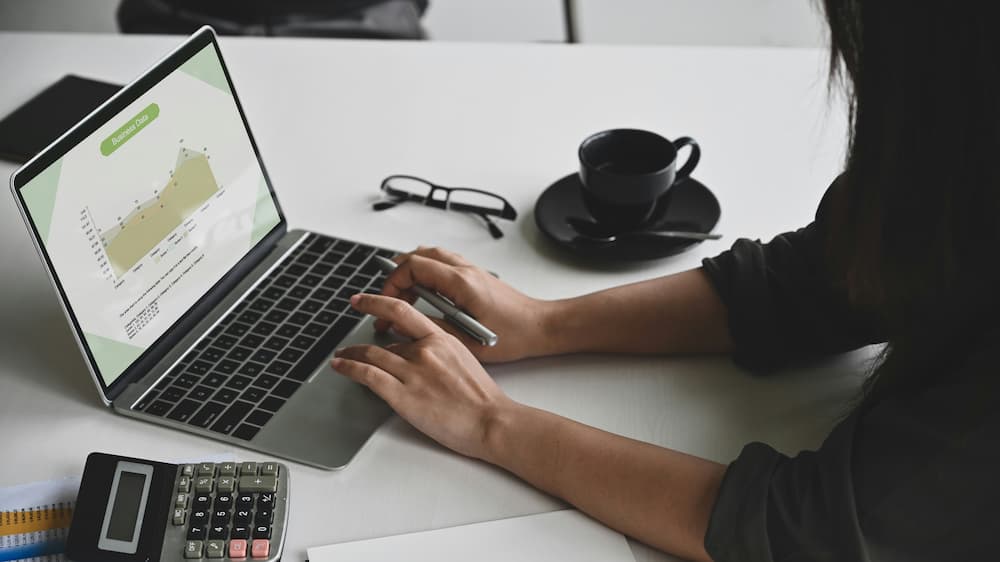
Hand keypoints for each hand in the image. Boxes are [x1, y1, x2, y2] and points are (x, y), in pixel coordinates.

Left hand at [332, 293, 516, 459]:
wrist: (490, 421)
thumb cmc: (482, 398)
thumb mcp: (464, 360)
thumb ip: (439, 350)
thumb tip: (418, 350)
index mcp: (442, 339)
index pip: (402, 311)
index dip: (376, 303)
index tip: (363, 301)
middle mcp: (425, 351)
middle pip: (383, 339)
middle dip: (359, 340)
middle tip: (347, 342)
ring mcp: (413, 372)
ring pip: (371, 355)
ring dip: (350, 355)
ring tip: (341, 357)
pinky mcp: (403, 395)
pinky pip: (368, 375)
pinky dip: (349, 368)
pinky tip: (341, 367)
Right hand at [376, 247, 555, 362]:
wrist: (541, 327)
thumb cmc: (514, 335)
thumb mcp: (467, 342)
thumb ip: (434, 330)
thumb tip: (407, 326)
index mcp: (461, 284)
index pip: (413, 267)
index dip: (392, 282)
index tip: (385, 302)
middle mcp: (466, 271)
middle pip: (419, 256)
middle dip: (397, 276)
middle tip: (388, 298)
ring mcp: (472, 270)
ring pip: (431, 255)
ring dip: (411, 270)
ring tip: (401, 295)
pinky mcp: (476, 276)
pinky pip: (443, 262)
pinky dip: (427, 271)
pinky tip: (425, 293)